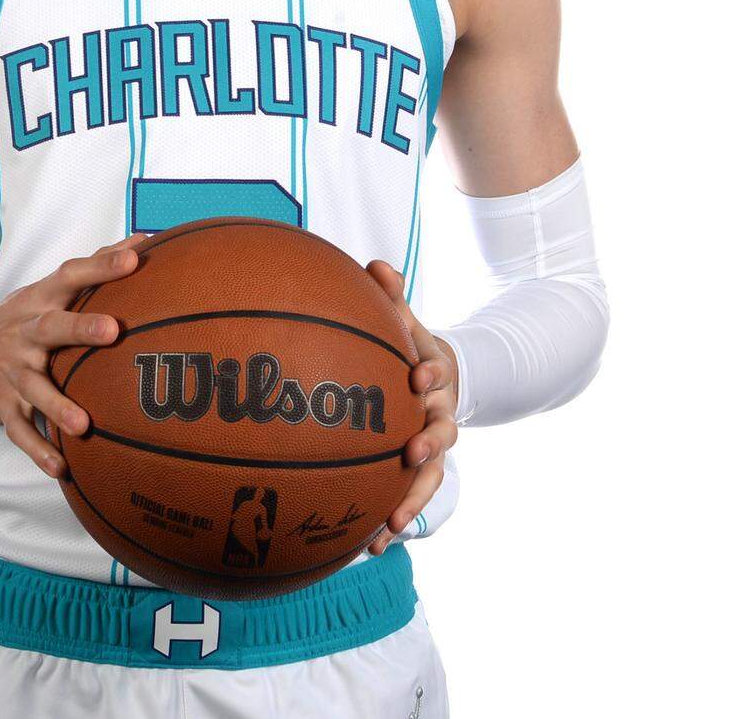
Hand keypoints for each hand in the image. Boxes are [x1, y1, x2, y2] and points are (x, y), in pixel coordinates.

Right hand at [0, 234, 147, 477]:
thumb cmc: (17, 319)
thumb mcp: (45, 290)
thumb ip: (93, 268)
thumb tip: (141, 241)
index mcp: (38, 300)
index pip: (71, 275)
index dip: (101, 265)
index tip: (135, 258)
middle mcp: (23, 331)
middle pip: (52, 327)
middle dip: (81, 328)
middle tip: (114, 331)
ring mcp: (9, 369)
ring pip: (34, 387)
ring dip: (58, 406)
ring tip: (83, 425)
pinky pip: (19, 430)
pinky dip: (38, 449)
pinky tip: (62, 468)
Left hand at [364, 260, 458, 555]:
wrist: (432, 379)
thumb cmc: (406, 347)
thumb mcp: (403, 321)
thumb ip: (392, 297)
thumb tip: (376, 264)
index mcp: (436, 373)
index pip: (439, 370)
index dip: (432, 372)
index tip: (417, 375)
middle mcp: (440, 413)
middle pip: (444, 430)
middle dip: (430, 441)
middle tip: (413, 450)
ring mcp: (433, 446)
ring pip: (431, 475)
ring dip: (413, 498)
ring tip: (391, 523)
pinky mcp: (419, 472)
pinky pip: (410, 499)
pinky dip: (395, 521)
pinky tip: (370, 548)